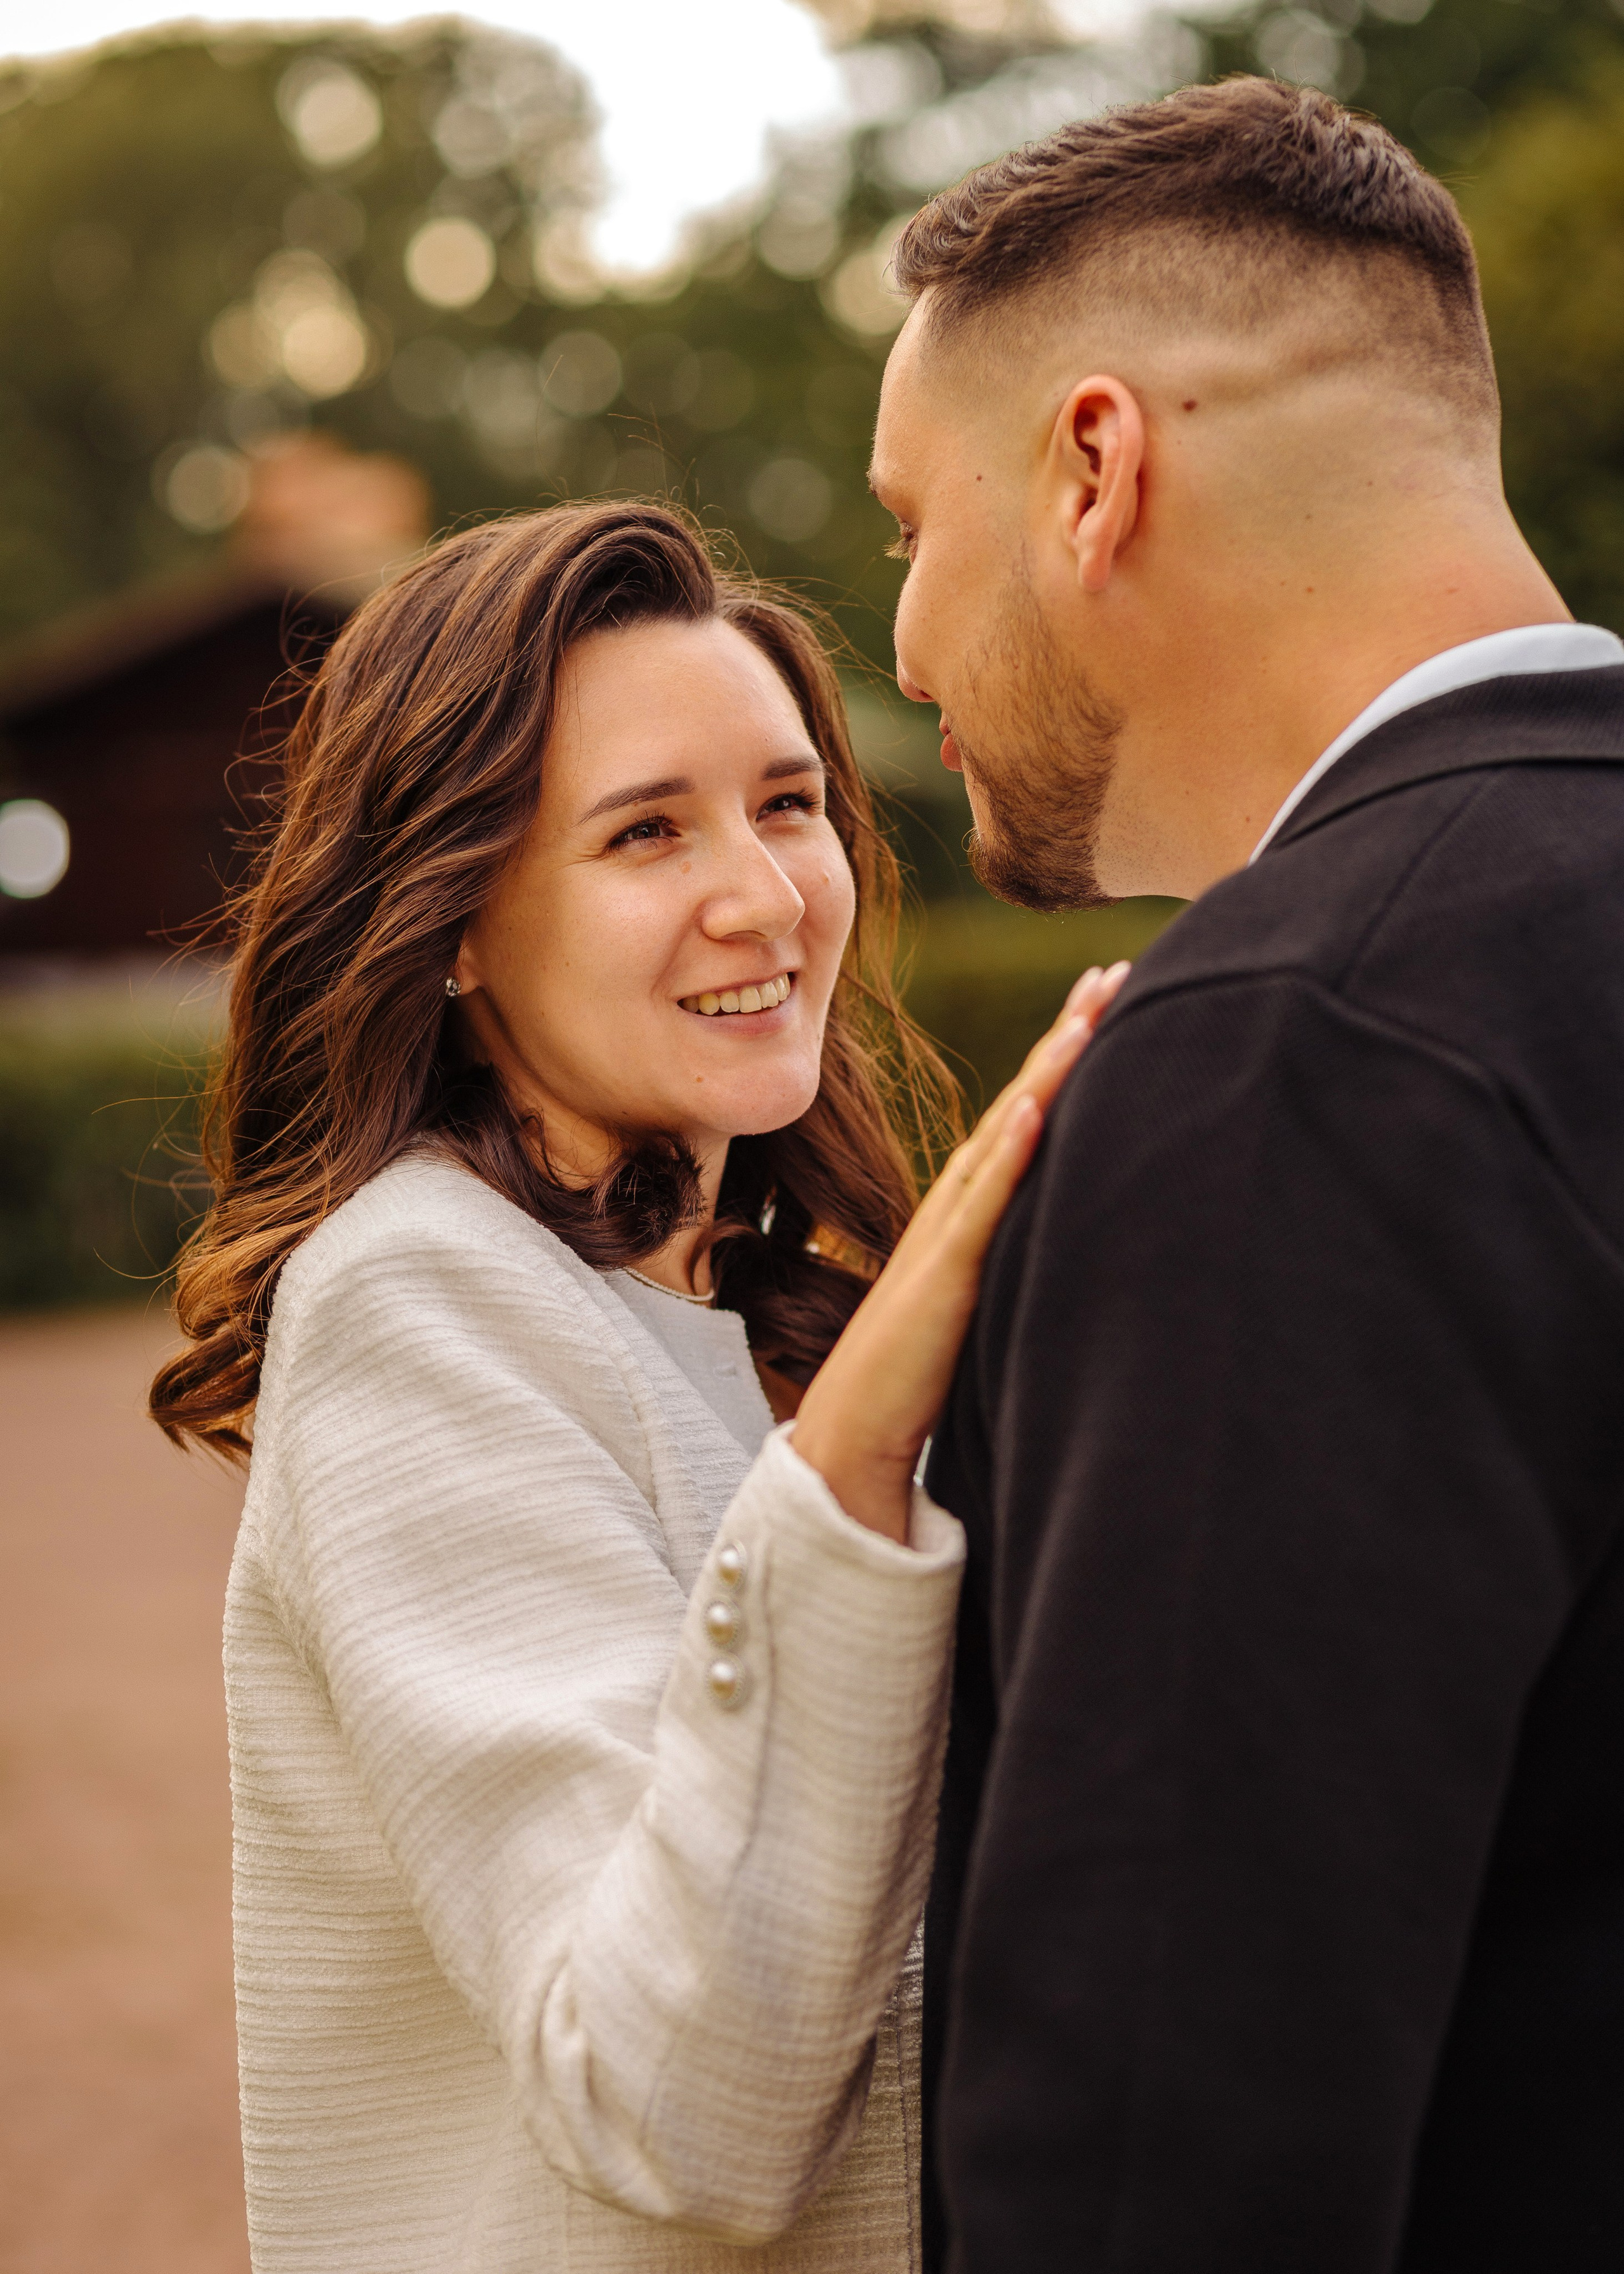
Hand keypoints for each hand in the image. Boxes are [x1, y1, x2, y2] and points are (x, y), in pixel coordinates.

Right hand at [791, 961, 1129, 1541]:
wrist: (854, 1429)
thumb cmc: (921, 1374)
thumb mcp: (987, 1299)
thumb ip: (1018, 1261)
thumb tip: (1078, 1241)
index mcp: (971, 1209)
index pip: (1027, 1114)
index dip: (1066, 1053)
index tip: (1107, 996)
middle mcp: (959, 1205)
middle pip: (1022, 1102)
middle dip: (1067, 1035)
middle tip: (1115, 971)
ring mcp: (948, 1233)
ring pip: (1006, 1134)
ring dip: (1047, 1070)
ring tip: (1089, 1012)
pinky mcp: (944, 1274)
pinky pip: (982, 1204)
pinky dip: (1011, 1153)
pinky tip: (1038, 1108)